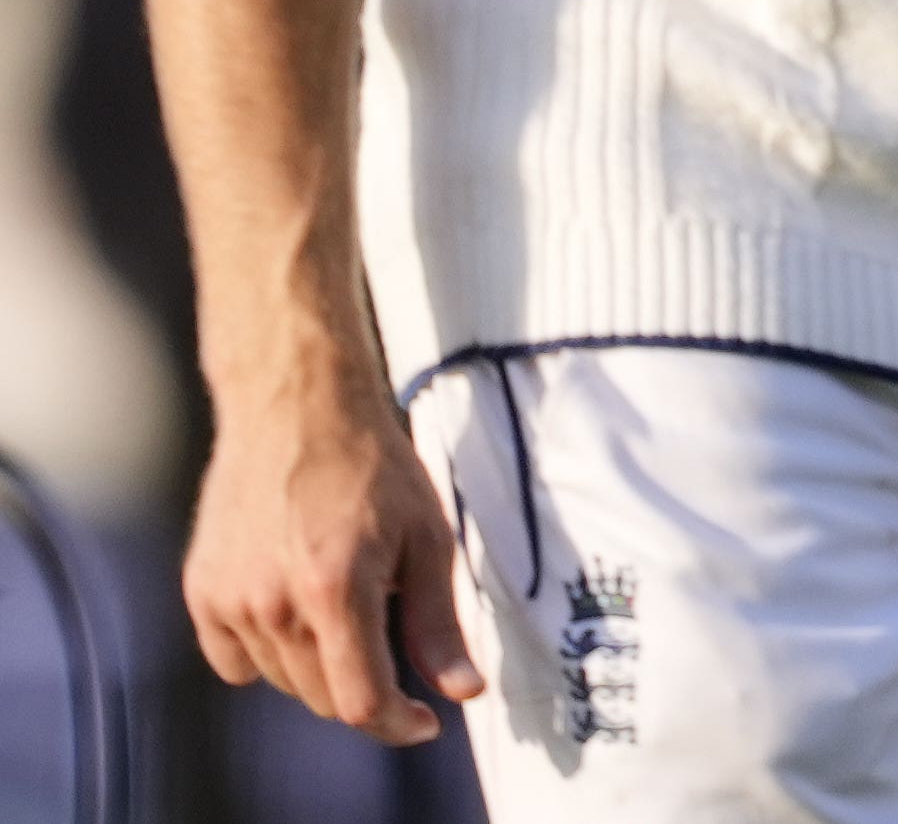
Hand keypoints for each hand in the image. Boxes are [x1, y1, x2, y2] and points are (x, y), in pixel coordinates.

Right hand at [182, 365, 482, 742]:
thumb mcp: (428, 538)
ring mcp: (229, 598)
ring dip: (320, 665)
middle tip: (392, 645)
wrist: (296, 407)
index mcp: (335, 589)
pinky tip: (295, 606)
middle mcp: (273, 602)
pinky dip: (268, 652)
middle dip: (366, 689)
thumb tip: (462, 691)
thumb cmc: (372, 465)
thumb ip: (437, 624)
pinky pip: (236, 661)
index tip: (424, 720)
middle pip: (321, 696)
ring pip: (282, 681)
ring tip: (345, 600)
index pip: (359, 701)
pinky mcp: (201, 591)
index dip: (397, 723)